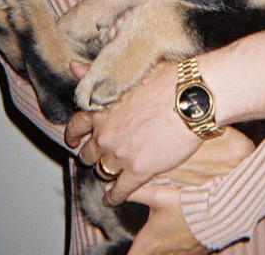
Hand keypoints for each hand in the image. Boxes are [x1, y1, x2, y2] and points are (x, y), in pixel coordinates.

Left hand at [65, 62, 201, 204]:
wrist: (191, 97)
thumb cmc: (165, 79)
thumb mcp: (126, 71)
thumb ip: (97, 74)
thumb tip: (73, 66)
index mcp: (101, 109)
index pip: (76, 126)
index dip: (74, 135)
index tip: (75, 139)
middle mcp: (105, 133)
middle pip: (89, 153)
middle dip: (94, 153)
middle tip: (103, 153)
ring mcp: (120, 154)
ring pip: (102, 171)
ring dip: (105, 172)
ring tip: (110, 175)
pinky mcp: (139, 171)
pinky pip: (119, 191)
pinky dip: (113, 197)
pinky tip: (113, 198)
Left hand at [126, 184, 208, 254]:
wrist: (214, 216)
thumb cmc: (183, 206)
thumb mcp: (156, 195)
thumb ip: (134, 193)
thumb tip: (109, 190)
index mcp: (148, 243)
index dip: (126, 254)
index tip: (124, 251)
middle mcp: (161, 254)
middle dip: (143, 250)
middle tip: (143, 242)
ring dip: (160, 249)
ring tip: (162, 235)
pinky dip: (176, 249)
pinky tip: (179, 235)